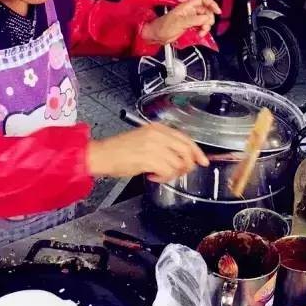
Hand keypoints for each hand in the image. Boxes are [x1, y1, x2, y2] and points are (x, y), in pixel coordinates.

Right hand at [87, 124, 208, 182]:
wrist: (102, 154)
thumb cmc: (119, 150)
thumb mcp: (144, 139)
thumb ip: (163, 144)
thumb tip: (180, 156)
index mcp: (157, 128)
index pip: (185, 138)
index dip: (197, 151)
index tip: (202, 160)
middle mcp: (158, 135)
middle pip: (186, 150)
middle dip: (189, 164)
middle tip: (183, 172)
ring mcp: (154, 146)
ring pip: (178, 163)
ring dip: (172, 173)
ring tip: (160, 174)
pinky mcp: (149, 159)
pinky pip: (167, 171)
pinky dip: (163, 178)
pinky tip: (153, 176)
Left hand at [141, 0, 220, 45]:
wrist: (157, 35)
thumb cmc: (163, 27)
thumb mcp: (180, 22)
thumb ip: (194, 20)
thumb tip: (206, 19)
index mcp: (187, 6)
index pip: (203, 0)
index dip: (212, 4)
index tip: (217, 11)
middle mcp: (189, 11)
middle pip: (206, 11)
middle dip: (209, 19)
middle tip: (206, 26)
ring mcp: (190, 18)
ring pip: (204, 19)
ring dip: (206, 26)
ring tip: (201, 32)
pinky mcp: (189, 25)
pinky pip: (200, 25)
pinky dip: (202, 30)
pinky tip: (199, 33)